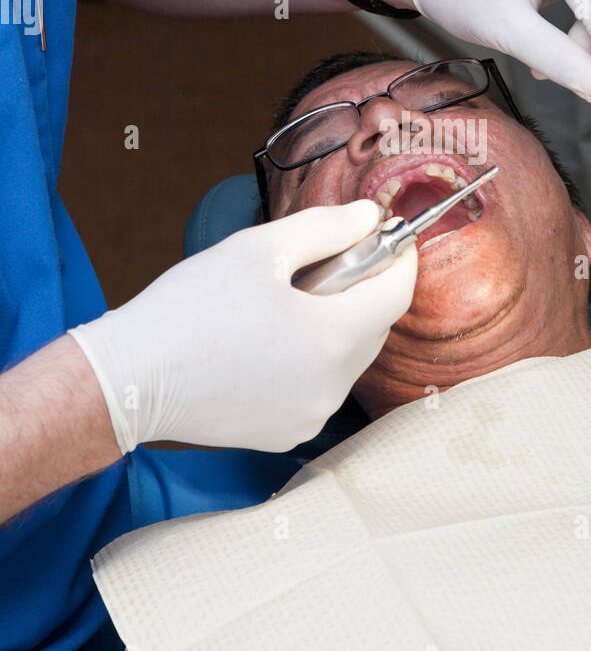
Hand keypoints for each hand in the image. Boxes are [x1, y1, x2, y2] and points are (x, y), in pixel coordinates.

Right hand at [69, 202, 416, 452]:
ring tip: (287, 302)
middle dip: (362, 290)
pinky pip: (318, 387)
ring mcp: (310, 417)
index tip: (388, 235)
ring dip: (334, 326)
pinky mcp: (285, 434)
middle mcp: (332, 388)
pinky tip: (268, 341)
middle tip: (326, 260)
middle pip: (374, 327)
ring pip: (347, 359)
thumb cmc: (190, 308)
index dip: (399, 259)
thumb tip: (368, 217)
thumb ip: (326, 229)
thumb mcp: (260, 249)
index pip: (397, 294)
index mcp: (332, 340)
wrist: (131, 379)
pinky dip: (309, 360)